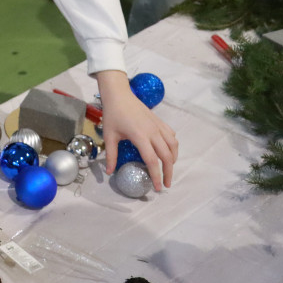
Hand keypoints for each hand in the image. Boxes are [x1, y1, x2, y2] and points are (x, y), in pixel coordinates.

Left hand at [96, 70, 177, 190]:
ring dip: (173, 159)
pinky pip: (171, 136)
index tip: (157, 188)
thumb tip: (110, 172)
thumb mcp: (109, 135)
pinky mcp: (160, 121)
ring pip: (173, 146)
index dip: (156, 176)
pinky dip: (173, 146)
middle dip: (168, 172)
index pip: (152, 161)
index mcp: (140, 137)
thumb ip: (111, 155)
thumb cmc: (112, 114)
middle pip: (167, 156)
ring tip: (168, 169)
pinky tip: (168, 152)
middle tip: (165, 184)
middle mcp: (153, 132)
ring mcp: (158, 126)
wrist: (119, 94)